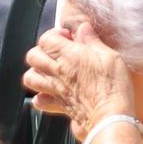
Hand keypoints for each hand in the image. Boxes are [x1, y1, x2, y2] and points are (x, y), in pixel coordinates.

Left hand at [24, 20, 137, 136]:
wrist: (109, 115)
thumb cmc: (112, 85)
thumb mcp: (110, 55)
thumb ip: (93, 41)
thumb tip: (83, 28)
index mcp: (69, 56)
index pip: (46, 39)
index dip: (55, 34)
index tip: (70, 37)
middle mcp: (57, 72)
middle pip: (33, 56)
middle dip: (43, 50)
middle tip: (60, 51)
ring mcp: (54, 90)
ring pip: (29, 77)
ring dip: (37, 71)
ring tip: (52, 69)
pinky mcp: (57, 105)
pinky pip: (38, 100)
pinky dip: (41, 96)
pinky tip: (52, 92)